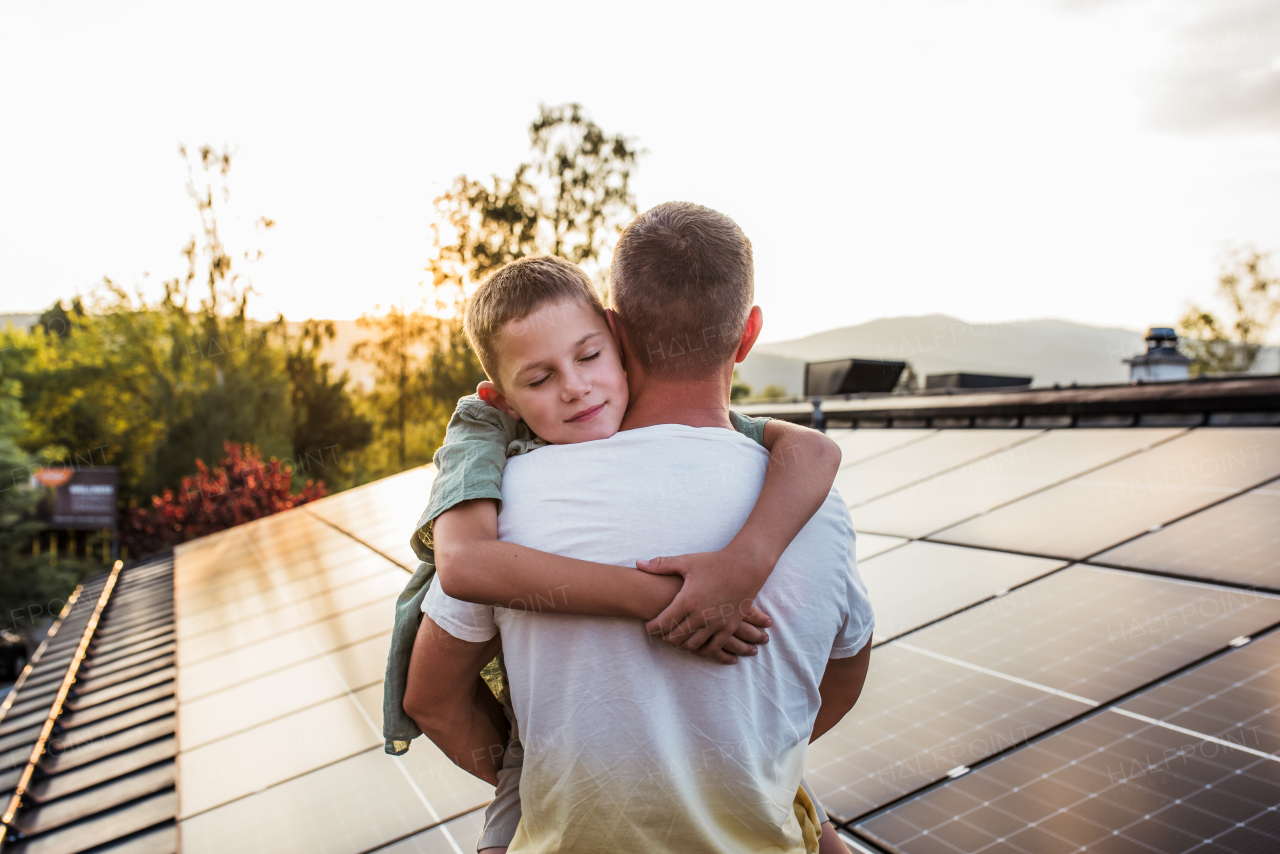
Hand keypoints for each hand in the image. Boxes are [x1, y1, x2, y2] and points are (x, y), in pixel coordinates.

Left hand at [637, 548, 772, 663]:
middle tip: (660, 633)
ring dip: (681, 645)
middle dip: (664, 637)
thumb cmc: (714, 562)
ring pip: (692, 644)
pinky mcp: (729, 627)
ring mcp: (716, 623)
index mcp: (688, 600)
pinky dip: (701, 650)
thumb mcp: (687, 561)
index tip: (648, 627)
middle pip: (675, 636)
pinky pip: (713, 647)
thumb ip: (661, 565)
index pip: (662, 622)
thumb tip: (638, 563)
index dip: (652, 628)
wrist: (746, 565)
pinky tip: (694, 647)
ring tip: (675, 639)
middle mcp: (701, 615)